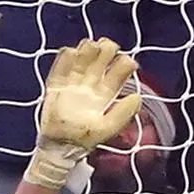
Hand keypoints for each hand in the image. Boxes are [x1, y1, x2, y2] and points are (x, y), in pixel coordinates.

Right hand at [25, 37, 141, 189]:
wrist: (59, 147)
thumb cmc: (84, 139)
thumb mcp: (106, 129)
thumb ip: (122, 114)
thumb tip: (137, 96)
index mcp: (105, 95)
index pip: (117, 75)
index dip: (123, 65)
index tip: (127, 60)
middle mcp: (90, 86)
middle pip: (100, 61)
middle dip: (106, 50)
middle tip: (108, 46)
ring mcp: (72, 84)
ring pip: (82, 60)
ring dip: (87, 50)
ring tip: (91, 45)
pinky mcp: (56, 85)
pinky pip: (60, 67)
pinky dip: (65, 58)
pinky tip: (71, 52)